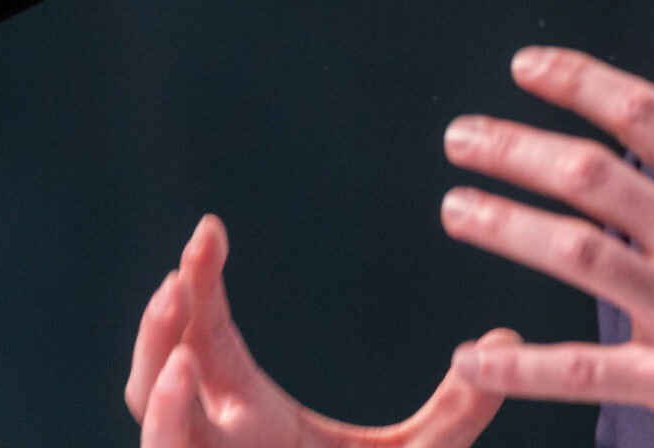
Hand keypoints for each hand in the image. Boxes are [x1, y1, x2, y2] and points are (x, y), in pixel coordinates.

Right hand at [126, 214, 513, 447]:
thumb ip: (457, 407)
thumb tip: (504, 334)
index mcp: (251, 414)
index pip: (212, 337)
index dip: (204, 283)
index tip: (211, 227)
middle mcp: (214, 441)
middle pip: (167, 361)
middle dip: (173, 306)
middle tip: (192, 249)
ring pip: (149, 409)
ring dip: (154, 352)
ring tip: (175, 298)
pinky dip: (165, 416)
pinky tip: (181, 376)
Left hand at [440, 47, 653, 447]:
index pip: (645, 114)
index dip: (578, 83)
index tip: (528, 68)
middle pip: (592, 174)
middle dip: (516, 148)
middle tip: (464, 137)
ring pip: (576, 251)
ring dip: (506, 225)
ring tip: (459, 208)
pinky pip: (585, 369)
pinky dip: (521, 367)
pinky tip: (476, 358)